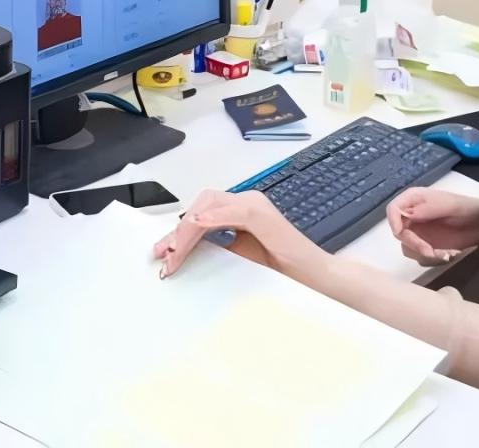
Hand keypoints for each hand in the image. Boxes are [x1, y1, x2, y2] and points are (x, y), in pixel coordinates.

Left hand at [151, 189, 322, 279]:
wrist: (315, 276)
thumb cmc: (281, 267)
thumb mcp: (239, 255)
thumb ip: (217, 245)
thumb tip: (185, 250)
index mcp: (239, 209)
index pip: (201, 211)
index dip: (179, 230)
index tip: (163, 252)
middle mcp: (246, 201)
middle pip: (201, 205)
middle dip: (178, 230)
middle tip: (163, 254)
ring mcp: (255, 205)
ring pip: (210, 206)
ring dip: (188, 230)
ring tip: (174, 252)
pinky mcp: (263, 215)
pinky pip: (232, 212)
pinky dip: (212, 219)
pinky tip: (197, 228)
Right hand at [386, 187, 478, 265]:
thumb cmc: (466, 209)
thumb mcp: (448, 205)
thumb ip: (426, 208)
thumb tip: (405, 214)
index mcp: (413, 200)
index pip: (393, 210)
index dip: (394, 222)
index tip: (403, 234)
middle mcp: (412, 216)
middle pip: (400, 232)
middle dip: (415, 244)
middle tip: (432, 252)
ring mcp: (418, 231)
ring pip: (408, 247)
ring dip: (426, 253)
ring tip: (447, 253)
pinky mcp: (426, 245)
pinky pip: (421, 256)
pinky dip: (434, 258)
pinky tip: (449, 254)